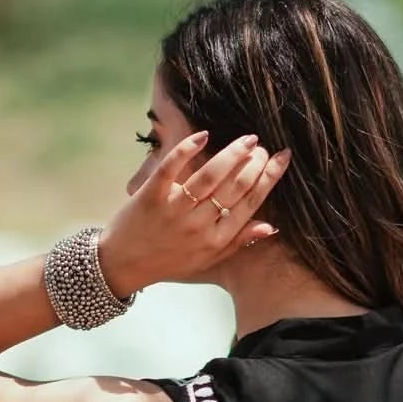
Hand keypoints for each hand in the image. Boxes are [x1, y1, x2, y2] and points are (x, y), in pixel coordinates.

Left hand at [97, 131, 291, 298]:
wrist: (122, 266)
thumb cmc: (168, 262)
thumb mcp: (208, 259)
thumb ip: (238, 241)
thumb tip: (271, 226)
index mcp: (217, 239)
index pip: (250, 203)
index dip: (269, 178)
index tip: (281, 157)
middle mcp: (200, 226)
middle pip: (235, 186)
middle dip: (254, 162)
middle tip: (261, 145)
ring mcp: (175, 210)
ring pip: (210, 176)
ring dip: (231, 154)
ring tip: (246, 140)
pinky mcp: (151, 197)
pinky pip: (171, 169)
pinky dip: (187, 150)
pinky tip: (203, 136)